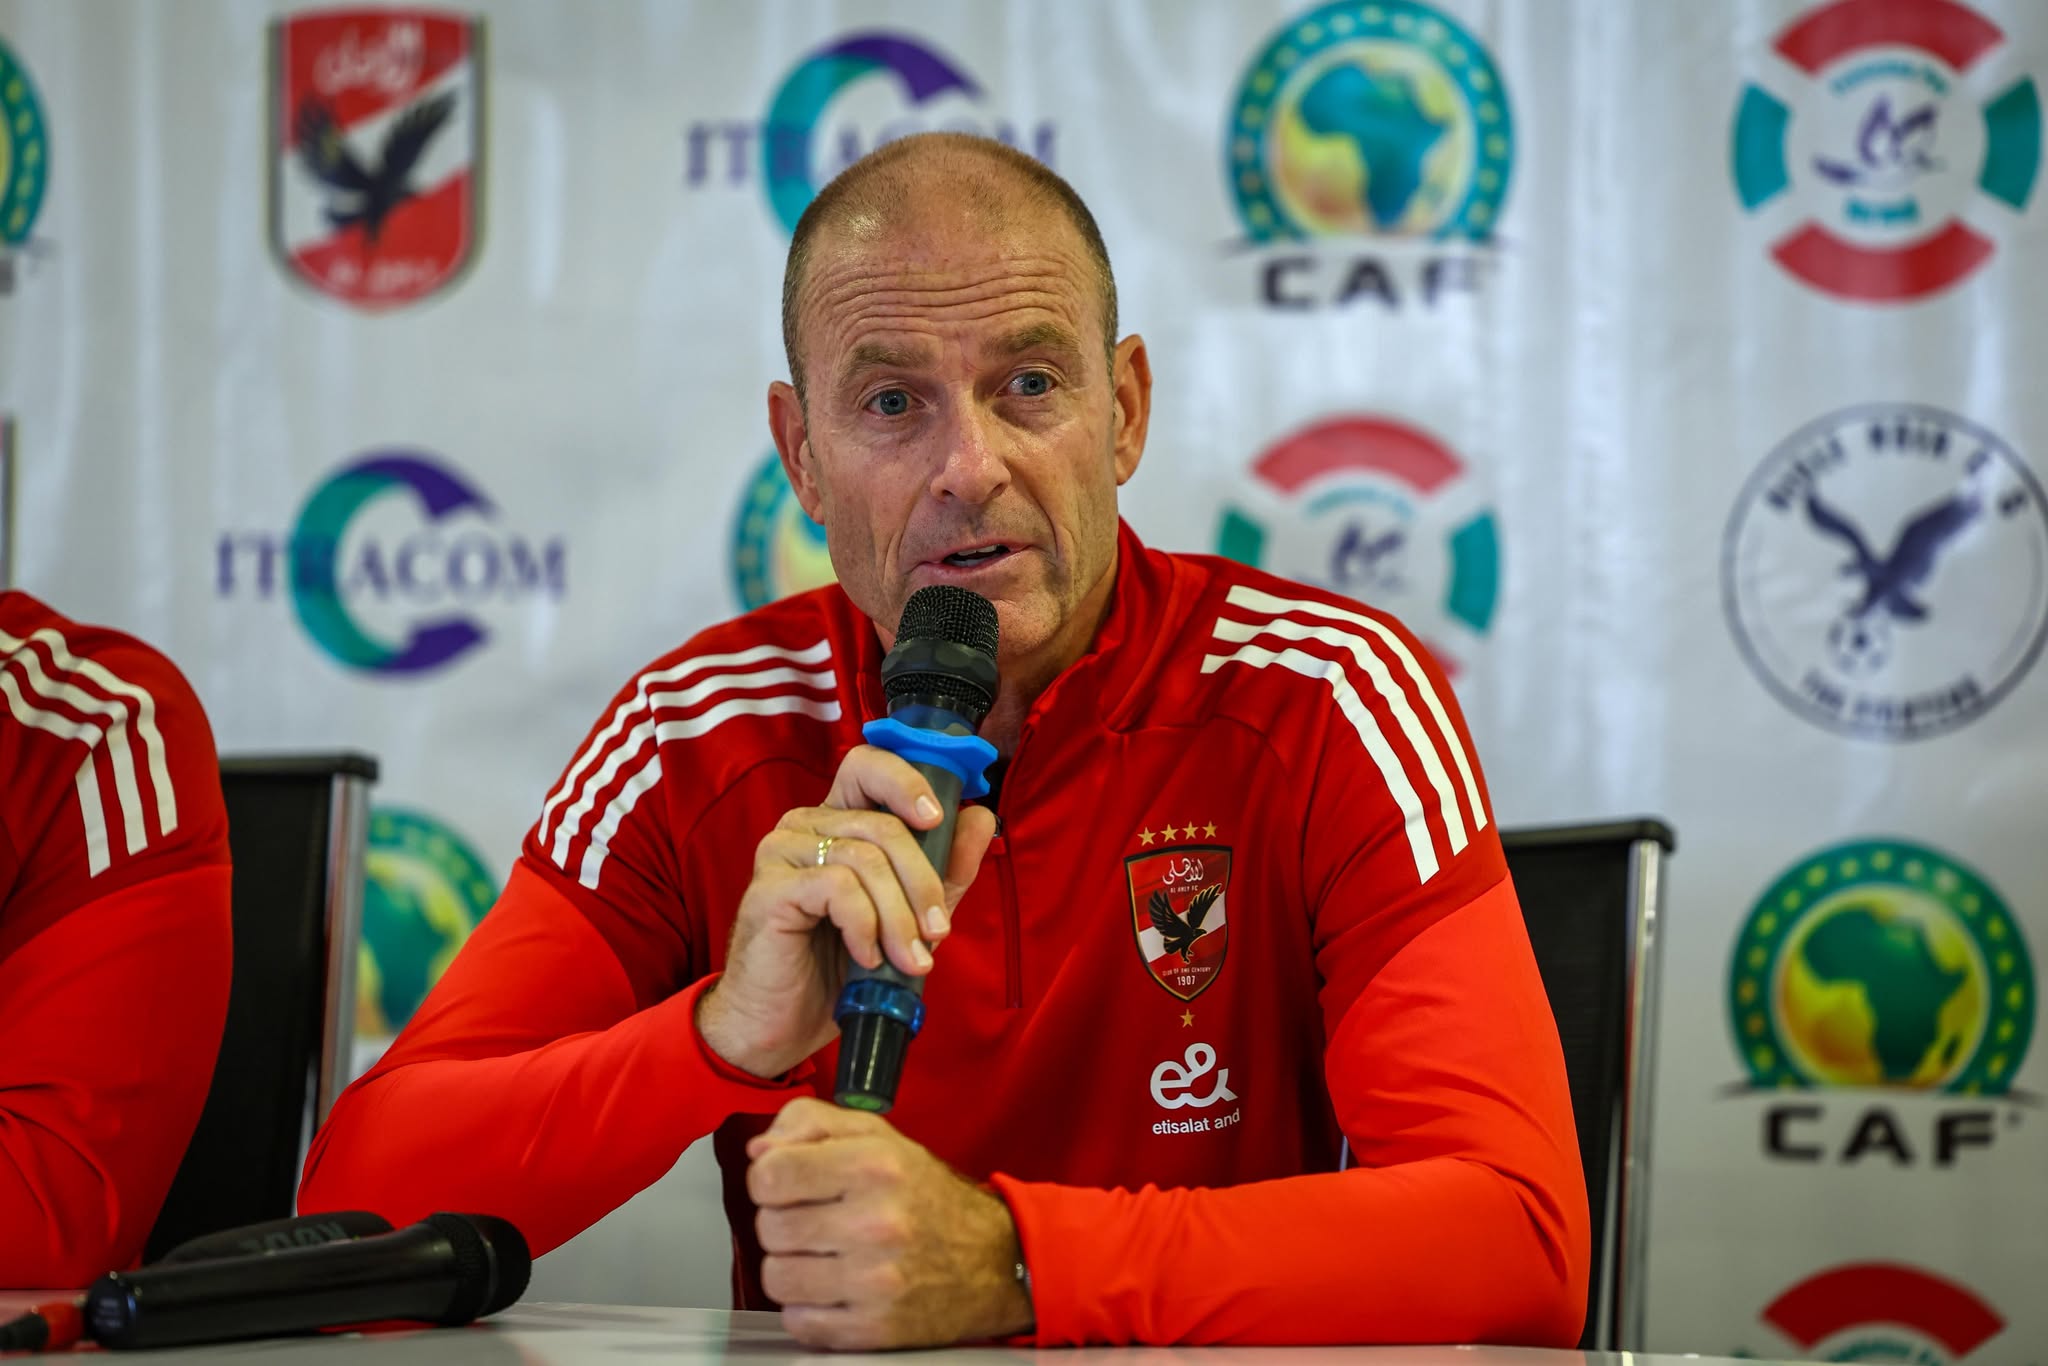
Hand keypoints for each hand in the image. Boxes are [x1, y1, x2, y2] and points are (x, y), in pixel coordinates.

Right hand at [697, 745, 996, 1079]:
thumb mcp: (906, 915)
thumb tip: (982, 819)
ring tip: (909, 960)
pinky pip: (838, 888)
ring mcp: (781, 853)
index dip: (905, 781)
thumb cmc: (836, 967)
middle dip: (922, 882)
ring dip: (899, 917)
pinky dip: (865, 926)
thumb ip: (943, 869)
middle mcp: (804, 826)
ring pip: (865, 860)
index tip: (936, 819)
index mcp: (835, 822)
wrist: (780, 1024)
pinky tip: (865, 957)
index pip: (867, 766)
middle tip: (937, 932)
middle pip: (882, 825)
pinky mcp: (769, 888)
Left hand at [747, 1097, 1033, 1349]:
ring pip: (777, 1278)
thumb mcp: (878, 1136)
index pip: (771, 1174)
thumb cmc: (928, 1196)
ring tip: (822, 1256)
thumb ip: (812, 1124)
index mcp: (874, 1165)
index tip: (785, 1184)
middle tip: (814, 1221)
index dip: (768, 1180)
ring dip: (791, 1268)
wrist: (995, 1259)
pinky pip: (800, 1322)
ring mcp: (876, 1280)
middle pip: (769, 1229)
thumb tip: (758, 1151)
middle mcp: (876, 1222)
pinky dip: (808, 1308)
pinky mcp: (875, 1328)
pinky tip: (834, 1288)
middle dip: (782, 1223)